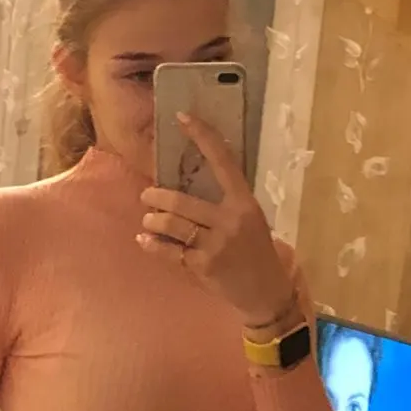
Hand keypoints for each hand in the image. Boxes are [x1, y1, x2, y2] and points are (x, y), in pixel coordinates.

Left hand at [138, 113, 294, 327]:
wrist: (266, 293)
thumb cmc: (256, 251)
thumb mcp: (250, 219)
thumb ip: (225, 202)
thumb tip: (188, 185)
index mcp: (244, 202)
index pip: (223, 161)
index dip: (203, 137)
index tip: (183, 118)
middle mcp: (230, 220)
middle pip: (182, 200)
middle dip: (157, 196)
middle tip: (147, 195)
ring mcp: (216, 244)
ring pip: (172, 225)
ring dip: (154, 220)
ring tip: (148, 219)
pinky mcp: (203, 266)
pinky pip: (170, 250)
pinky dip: (153, 244)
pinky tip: (144, 239)